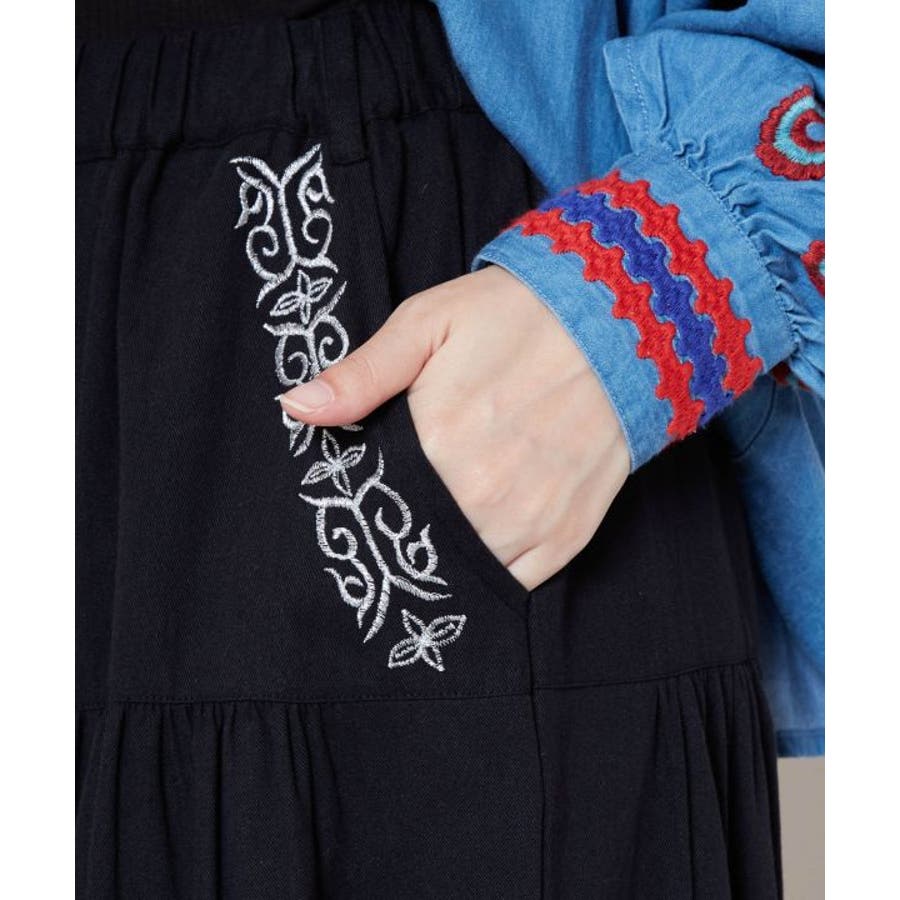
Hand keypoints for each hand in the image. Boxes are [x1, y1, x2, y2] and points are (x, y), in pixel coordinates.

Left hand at [279, 265, 629, 589]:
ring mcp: (531, 518)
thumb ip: (360, 374)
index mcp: (439, 443)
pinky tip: (482, 547)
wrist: (617, 319)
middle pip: (419, 544)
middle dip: (403, 537)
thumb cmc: (514, 316)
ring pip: (466, 570)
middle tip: (401, 519)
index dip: (366, 507)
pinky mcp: (570, 532)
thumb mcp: (427, 324)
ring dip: (447, 560)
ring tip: (440, 533)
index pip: (378, 505)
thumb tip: (295, 408)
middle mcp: (484, 493)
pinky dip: (495, 573)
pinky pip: (519, 581)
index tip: (366, 502)